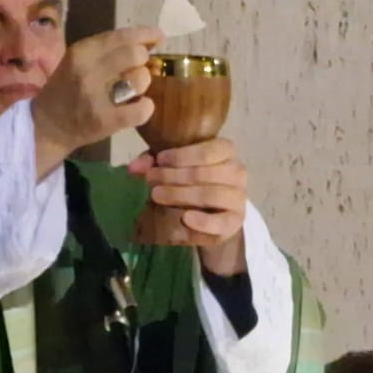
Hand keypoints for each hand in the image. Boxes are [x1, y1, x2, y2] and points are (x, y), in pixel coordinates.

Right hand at [32, 26, 161, 173]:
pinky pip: (141, 110)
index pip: (123, 36)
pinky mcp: (105, 121)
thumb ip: (108, 50)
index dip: (147, 35)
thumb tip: (149, 41)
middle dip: (143, 61)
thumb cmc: (67, 90)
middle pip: (136, 54)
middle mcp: (87, 70)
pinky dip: (146, 108)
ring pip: (141, 79)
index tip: (158, 39)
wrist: (48, 126)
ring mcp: (95, 96)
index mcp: (82, 51)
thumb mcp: (80, 61)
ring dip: (142, 84)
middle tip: (136, 70)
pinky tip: (139, 107)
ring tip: (132, 91)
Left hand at [127, 137, 247, 272]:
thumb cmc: (193, 183)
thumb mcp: (173, 167)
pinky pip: (221, 221)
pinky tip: (185, 218)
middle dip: (174, 176)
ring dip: (181, 195)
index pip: (207, 150)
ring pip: (211, 194)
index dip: (181, 156)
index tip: (159, 160)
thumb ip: (154, 163)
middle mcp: (237, 171)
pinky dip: (203, 221)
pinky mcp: (235, 221)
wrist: (213, 216)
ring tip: (157, 195)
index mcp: (225, 151)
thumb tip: (134, 167)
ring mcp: (238, 197)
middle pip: (205, 173)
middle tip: (151, 180)